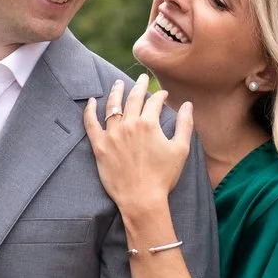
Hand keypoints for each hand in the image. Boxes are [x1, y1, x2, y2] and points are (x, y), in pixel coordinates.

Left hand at [84, 74, 193, 212]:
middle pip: (133, 99)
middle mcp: (129, 125)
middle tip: (142, 77)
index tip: (163, 94)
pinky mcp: (99, 146)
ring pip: (112, 106)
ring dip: (116, 92)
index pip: (154, 102)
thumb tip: (188, 105)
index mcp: (149, 124)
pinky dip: (89, 110)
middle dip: (139, 86)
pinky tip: (90, 101)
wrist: (141, 199)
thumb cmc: (163, 176)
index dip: (160, 95)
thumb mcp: (180, 149)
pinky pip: (90, 124)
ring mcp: (112, 135)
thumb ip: (184, 124)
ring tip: (117, 83)